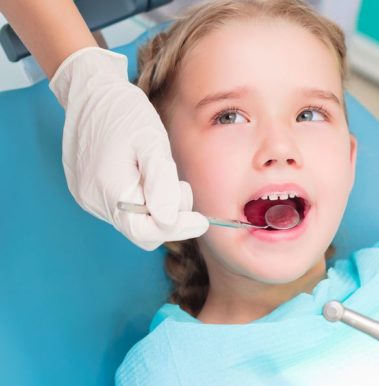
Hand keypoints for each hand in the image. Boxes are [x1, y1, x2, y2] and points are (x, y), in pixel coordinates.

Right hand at [49, 47, 208, 249]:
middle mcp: (93, 200)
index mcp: (109, 190)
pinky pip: (121, 207)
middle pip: (140, 229)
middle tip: (180, 184)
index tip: (201, 220)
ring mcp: (87, 197)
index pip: (146, 233)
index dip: (177, 229)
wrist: (90, 91)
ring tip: (157, 171)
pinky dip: (140, 198)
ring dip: (154, 205)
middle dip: (168, 215)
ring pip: (132, 220)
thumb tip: (169, 220)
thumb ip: (161, 182)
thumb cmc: (124, 111)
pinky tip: (143, 173)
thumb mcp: (152, 141)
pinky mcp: (86, 191)